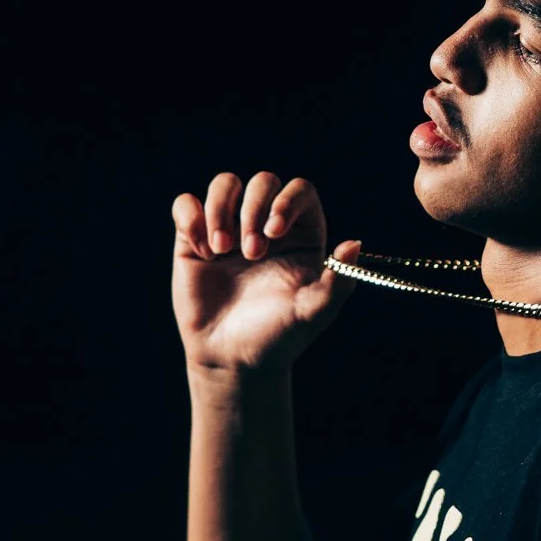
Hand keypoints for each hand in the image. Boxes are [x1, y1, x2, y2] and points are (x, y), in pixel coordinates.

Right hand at [170, 171, 360, 374]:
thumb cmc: (278, 336)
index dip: (287, 201)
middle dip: (253, 210)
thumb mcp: (314, 313)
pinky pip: (186, 204)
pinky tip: (202, 252)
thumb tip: (354, 244)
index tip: (274, 231)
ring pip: (224, 184)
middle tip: (251, 253)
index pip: (300, 190)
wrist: (233, 358)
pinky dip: (190, 218)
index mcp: (301, 234)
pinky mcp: (194, 238)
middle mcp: (266, 224)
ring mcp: (229, 228)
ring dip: (220, 210)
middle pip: (262, 182)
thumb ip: (338, 281)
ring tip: (220, 251)